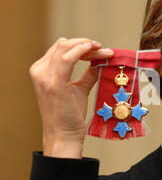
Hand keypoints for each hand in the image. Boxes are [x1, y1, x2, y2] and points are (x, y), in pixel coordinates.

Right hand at [29, 37, 113, 157]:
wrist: (63, 134)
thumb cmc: (70, 115)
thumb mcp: (79, 89)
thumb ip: (88, 74)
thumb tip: (101, 61)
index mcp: (42, 70)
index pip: (62, 48)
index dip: (82, 46)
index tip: (100, 49)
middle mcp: (40, 70)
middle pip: (64, 45)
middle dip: (86, 44)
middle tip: (104, 50)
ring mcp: (45, 76)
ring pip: (66, 47)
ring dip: (87, 46)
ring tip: (104, 51)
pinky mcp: (54, 82)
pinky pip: (68, 57)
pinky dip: (83, 51)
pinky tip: (96, 51)